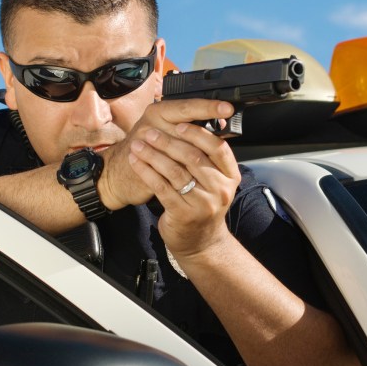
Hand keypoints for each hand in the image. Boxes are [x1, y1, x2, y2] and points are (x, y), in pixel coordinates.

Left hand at [125, 100, 241, 257]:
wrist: (201, 242)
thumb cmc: (203, 205)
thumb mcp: (214, 182)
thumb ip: (207, 158)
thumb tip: (194, 123)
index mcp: (230, 176)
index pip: (218, 148)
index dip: (198, 133)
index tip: (179, 124)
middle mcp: (220, 190)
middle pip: (193, 157)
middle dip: (168, 141)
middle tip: (150, 131)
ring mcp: (203, 204)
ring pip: (175, 171)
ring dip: (153, 154)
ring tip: (138, 144)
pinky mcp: (183, 214)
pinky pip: (161, 187)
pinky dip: (146, 171)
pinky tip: (136, 161)